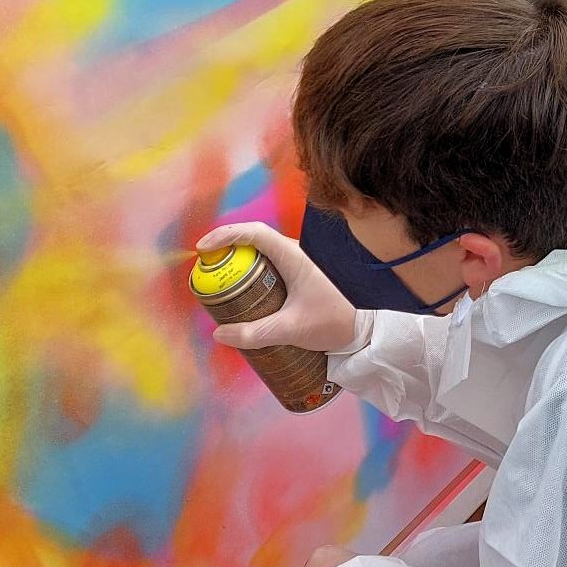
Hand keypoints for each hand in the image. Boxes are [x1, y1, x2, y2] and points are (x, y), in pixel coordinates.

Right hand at [197, 221, 361, 355]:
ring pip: (260, 254)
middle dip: (225, 250)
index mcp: (294, 256)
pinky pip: (268, 267)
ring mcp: (297, 263)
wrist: (362, 329)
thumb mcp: (291, 329)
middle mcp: (295, 253)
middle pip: (252, 241)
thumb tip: (219, 334)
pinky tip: (240, 293)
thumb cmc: (333, 322)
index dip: (226, 235)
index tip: (203, 249)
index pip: (255, 232)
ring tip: (217, 282)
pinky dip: (249, 274)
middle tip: (205, 270)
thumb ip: (255, 333)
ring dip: (237, 263)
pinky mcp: (298, 276)